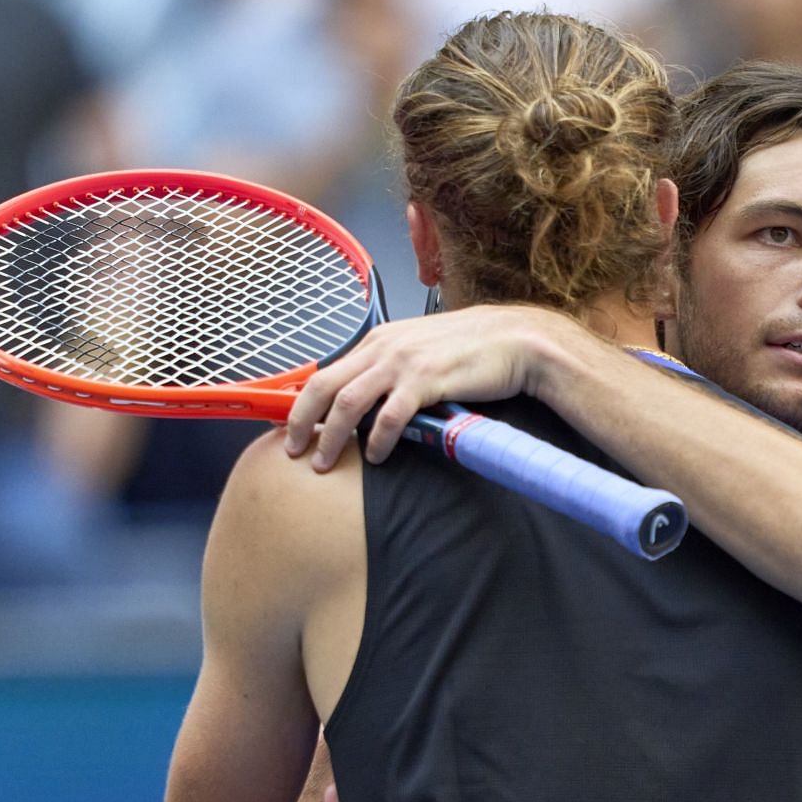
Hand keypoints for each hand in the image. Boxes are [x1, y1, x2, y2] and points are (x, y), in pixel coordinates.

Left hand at [282, 305, 579, 471]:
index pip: (327, 371)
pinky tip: (376, 456)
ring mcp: (404, 362)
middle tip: (292, 450)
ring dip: (332, 436)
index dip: (301, 402)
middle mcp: (384, 347)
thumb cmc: (472, 350)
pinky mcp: (427, 380)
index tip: (286, 426)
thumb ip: (393, 370)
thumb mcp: (422, 351)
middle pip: (324, 385)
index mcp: (379, 340)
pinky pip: (391, 416)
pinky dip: (379, 439)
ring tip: (323, 462)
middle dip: (301, 421)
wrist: (516, 340)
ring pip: (349, 402)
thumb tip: (370, 401)